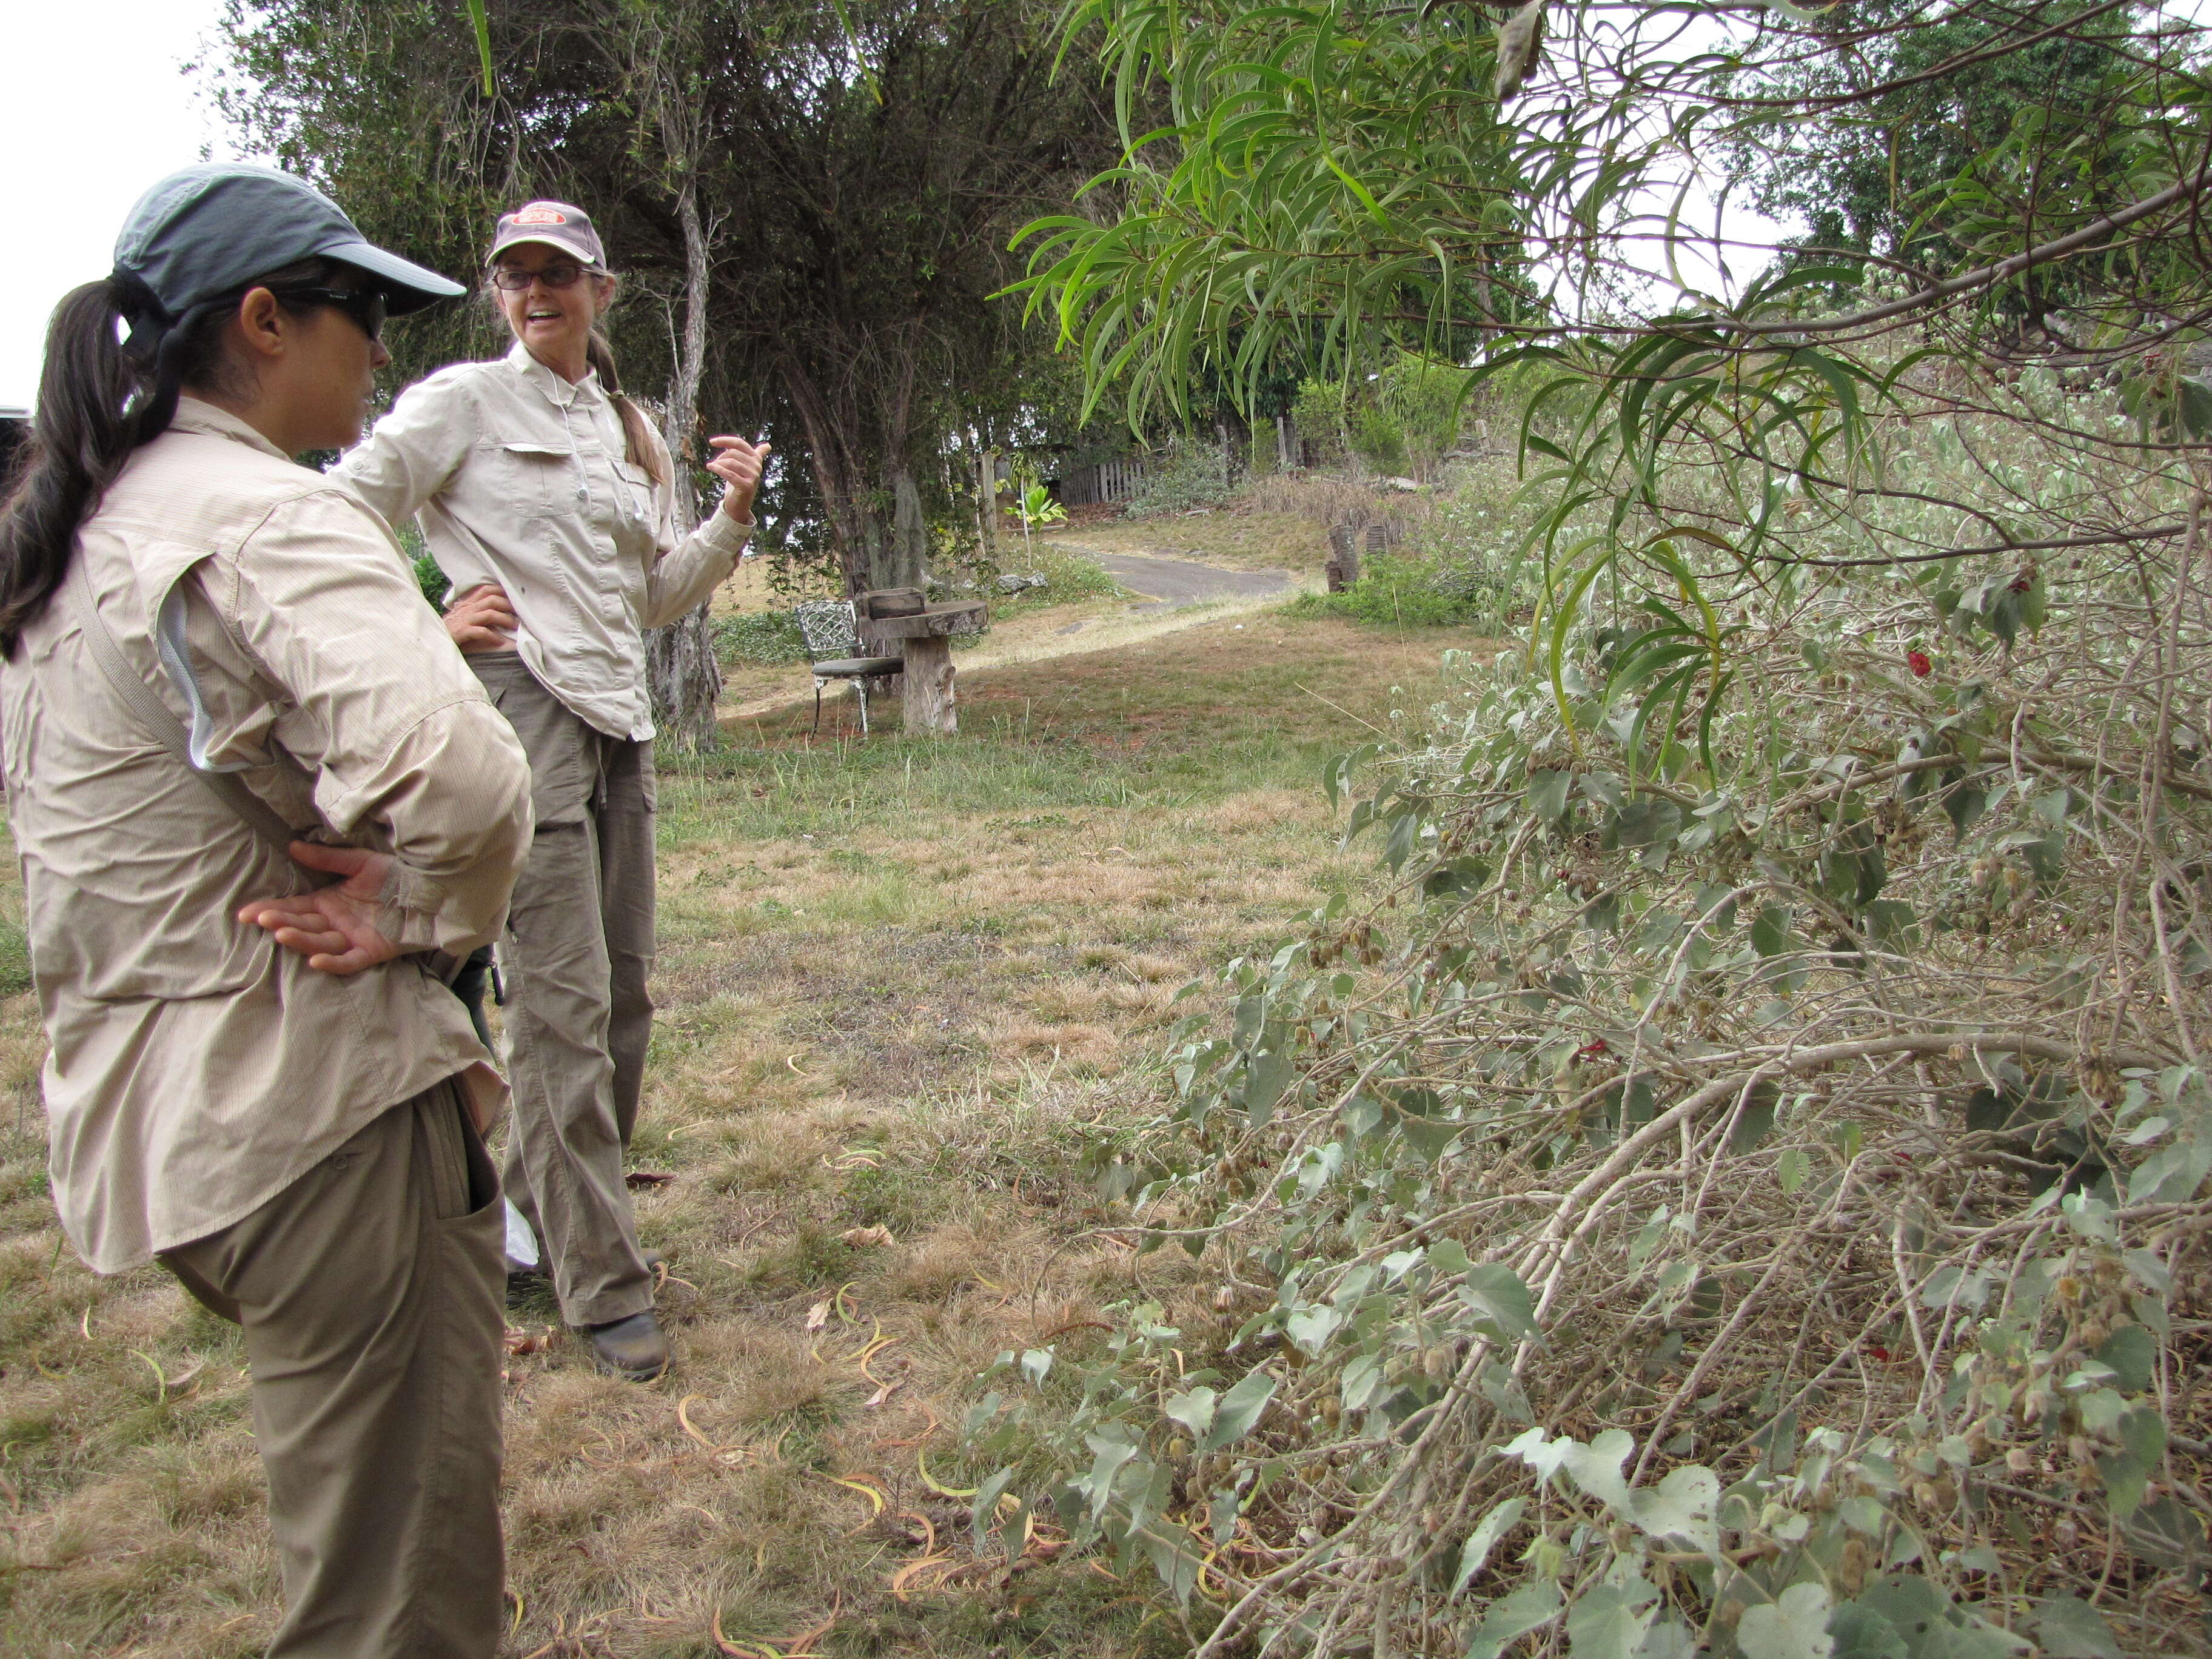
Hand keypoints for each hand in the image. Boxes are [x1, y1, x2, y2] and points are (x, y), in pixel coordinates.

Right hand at [237, 842, 407, 975]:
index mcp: (327, 902)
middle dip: (281, 922)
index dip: (270, 909)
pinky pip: (348, 962)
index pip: (293, 907)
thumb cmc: (394, 875)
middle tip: (264, 920)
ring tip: (282, 932)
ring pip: (320, 942)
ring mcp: (351, 939)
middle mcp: (335, 923)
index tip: (246, 913)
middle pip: (302, 925)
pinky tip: (315, 960)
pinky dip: (332, 962)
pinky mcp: (370, 952)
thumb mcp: (358, 862)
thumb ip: (327, 858)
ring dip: (301, 939)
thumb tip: (293, 845)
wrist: (429, 889)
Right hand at [445, 583, 516, 652]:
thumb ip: (477, 609)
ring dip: (505, 620)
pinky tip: (499, 641)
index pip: (487, 589)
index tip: (515, 598)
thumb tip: (498, 610)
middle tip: (521, 614)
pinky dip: (492, 636)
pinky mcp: (463, 632)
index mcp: (469, 603)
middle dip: (509, 606)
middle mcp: (468, 608)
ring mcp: (465, 619)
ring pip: (490, 614)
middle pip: (492, 600)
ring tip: (515, 627)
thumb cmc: (451, 628)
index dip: (502, 591)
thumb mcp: (463, 615)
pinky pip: (481, 631)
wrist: (432, 638)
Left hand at [707, 435, 769, 523]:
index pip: (739, 443)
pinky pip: (729, 474)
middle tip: (714, 463)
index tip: (711, 442)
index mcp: (756, 459)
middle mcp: (757, 466)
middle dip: (720, 457)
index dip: (725, 440)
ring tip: (712, 467)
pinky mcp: (747, 486)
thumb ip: (756, 455)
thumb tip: (768, 445)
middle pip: (733, 453)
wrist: (739, 506)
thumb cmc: (739, 484)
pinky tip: (710, 467)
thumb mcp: (746, 467)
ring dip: (717, 464)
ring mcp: (753, 476)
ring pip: (730, 462)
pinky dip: (718, 470)